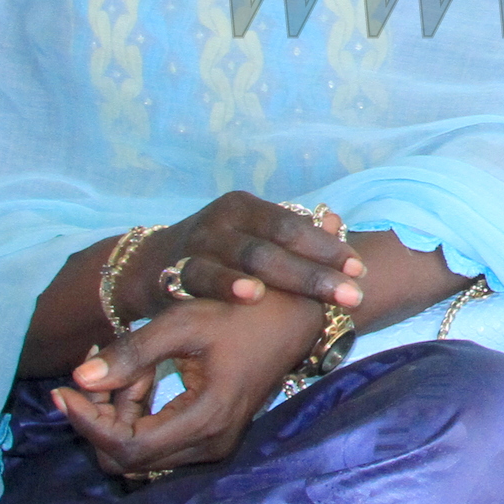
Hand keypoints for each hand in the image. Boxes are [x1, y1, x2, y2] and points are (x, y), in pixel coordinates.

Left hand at [56, 294, 324, 478]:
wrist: (292, 314)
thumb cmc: (240, 311)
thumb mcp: (183, 322)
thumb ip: (130, 354)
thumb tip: (78, 380)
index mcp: (204, 419)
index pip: (124, 447)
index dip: (86, 422)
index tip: (63, 388)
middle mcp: (210, 445)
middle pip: (127, 459)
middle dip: (100, 418)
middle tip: (95, 369)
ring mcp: (214, 445)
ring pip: (140, 453)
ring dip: (118, 414)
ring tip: (123, 363)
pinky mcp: (212, 436)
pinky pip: (158, 441)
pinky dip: (137, 412)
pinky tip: (141, 372)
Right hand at [125, 192, 369, 318]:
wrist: (144, 267)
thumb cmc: (213, 255)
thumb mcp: (247, 238)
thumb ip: (287, 235)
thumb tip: (339, 223)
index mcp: (246, 207)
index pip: (295, 225)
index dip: (328, 247)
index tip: (359, 269)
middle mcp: (224, 219)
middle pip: (278, 243)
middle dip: (319, 271)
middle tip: (352, 294)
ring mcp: (199, 242)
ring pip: (248, 257)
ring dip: (286, 276)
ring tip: (317, 289)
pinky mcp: (174, 268)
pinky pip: (205, 276)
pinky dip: (229, 285)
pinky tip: (253, 296)